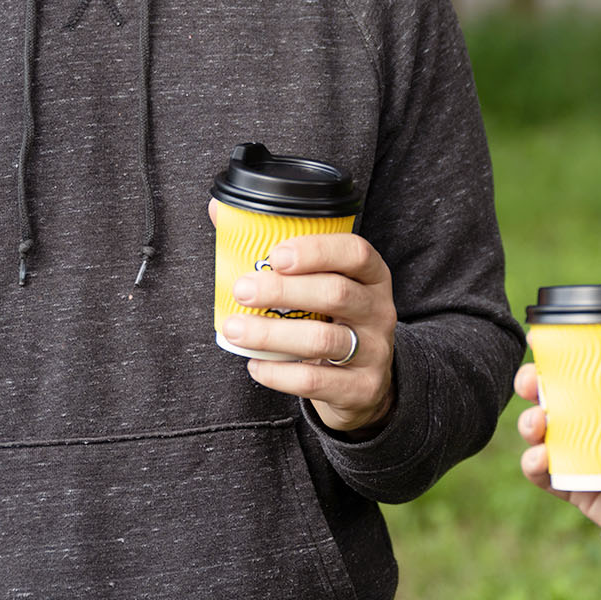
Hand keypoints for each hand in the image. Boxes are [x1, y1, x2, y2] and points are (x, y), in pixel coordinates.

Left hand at [212, 199, 396, 432]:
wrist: (366, 383)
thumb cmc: (333, 322)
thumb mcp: (326, 286)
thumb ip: (282, 254)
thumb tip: (221, 212)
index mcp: (372, 276)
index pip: (356, 253)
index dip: (317, 250)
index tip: (276, 255)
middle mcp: (379, 310)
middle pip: (336, 293)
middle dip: (284, 290)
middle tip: (242, 289)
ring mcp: (374, 350)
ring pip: (323, 340)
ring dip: (272, 334)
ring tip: (235, 329)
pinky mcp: (361, 388)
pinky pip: (315, 380)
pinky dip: (279, 374)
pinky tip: (254, 365)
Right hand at [513, 361, 600, 530]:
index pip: (586, 369)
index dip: (560, 355)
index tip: (543, 342)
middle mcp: (597, 423)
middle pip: (553, 397)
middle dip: (532, 384)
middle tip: (532, 381)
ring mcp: (585, 456)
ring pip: (542, 434)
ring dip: (528, 423)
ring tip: (538, 423)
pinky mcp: (579, 489)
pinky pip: (547, 477)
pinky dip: (533, 466)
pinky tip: (540, 457)